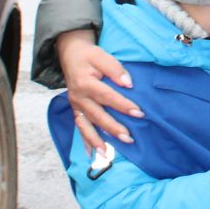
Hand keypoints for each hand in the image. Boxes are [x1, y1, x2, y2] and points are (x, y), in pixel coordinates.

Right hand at [58, 27, 141, 147]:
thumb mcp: (101, 55)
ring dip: (97, 140)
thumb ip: (115, 69)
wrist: (70, 55)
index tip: (139, 112)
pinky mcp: (76, 110)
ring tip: (106, 153)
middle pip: (97, 115)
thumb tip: (128, 83)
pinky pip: (80, 128)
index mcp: (85, 82)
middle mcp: (78, 97)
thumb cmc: (89, 56)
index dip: (123, 105)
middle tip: (129, 138)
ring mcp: (75, 105)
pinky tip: (91, 154)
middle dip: (113, 128)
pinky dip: (85, 141)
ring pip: (86, 126)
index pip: (107, 96)